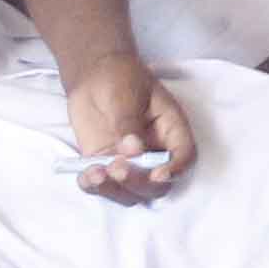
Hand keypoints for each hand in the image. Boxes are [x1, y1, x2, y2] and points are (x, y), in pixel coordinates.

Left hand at [65, 54, 195, 199]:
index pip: (185, 155)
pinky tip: (84, 176)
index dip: (176, 169)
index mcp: (171, 129)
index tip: (157, 174)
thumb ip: (129, 122)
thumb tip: (133, 150)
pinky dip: (94, 187)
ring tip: (94, 173)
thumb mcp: (127, 93)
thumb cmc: (119, 76)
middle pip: (157, 183)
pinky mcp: (107, 165)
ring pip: (132, 192)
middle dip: (138, 183)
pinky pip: (105, 186)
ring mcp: (130, 161)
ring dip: (115, 190)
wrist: (93, 75)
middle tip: (117, 168)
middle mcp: (154, 150)